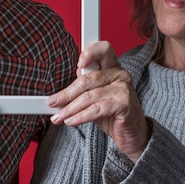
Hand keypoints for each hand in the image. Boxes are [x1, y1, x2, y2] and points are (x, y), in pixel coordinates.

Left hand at [47, 41, 151, 161]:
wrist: (131, 134)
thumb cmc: (112, 114)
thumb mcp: (95, 97)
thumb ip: (81, 89)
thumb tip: (57, 95)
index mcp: (112, 66)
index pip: (103, 49)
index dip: (90, 52)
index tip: (78, 63)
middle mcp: (119, 74)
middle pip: (88, 78)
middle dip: (67, 93)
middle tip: (53, 102)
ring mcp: (123, 89)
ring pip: (90, 96)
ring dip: (70, 108)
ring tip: (59, 117)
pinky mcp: (124, 105)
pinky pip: (97, 109)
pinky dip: (81, 116)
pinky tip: (71, 121)